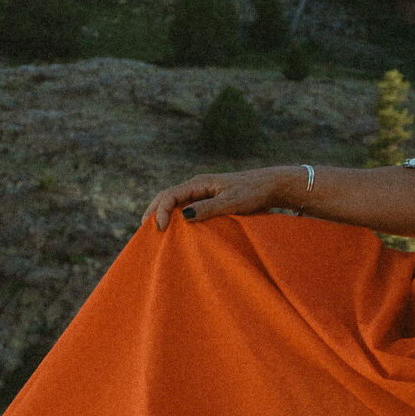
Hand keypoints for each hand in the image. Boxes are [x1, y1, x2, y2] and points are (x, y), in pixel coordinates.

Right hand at [143, 169, 307, 231]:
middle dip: (154, 211)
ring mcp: (202, 192)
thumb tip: (184, 216)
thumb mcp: (231, 202)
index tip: (161, 229)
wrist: (271, 185)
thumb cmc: (253, 193)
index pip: (169, 195)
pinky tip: (175, 229)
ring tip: (154, 231)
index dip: (160, 211)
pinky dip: (175, 216)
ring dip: (163, 214)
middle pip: (167, 196)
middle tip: (143, 231)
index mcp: (199, 183)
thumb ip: (208, 209)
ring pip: (175, 202)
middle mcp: (197, 185)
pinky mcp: (208, 199)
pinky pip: (185, 207)